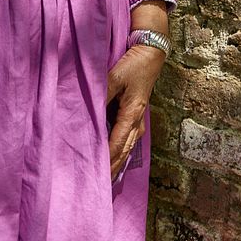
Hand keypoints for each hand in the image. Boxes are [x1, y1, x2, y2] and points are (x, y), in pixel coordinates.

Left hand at [106, 43, 165, 181]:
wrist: (151, 55)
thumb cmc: (133, 65)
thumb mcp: (115, 77)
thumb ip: (102, 94)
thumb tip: (89, 112)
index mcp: (132, 114)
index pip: (116, 144)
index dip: (107, 160)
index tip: (96, 174)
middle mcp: (137, 122)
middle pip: (123, 152)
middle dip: (112, 169)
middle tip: (98, 186)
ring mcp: (138, 121)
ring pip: (126, 149)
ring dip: (116, 163)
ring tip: (105, 179)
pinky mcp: (135, 117)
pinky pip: (127, 140)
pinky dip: (119, 152)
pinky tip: (112, 160)